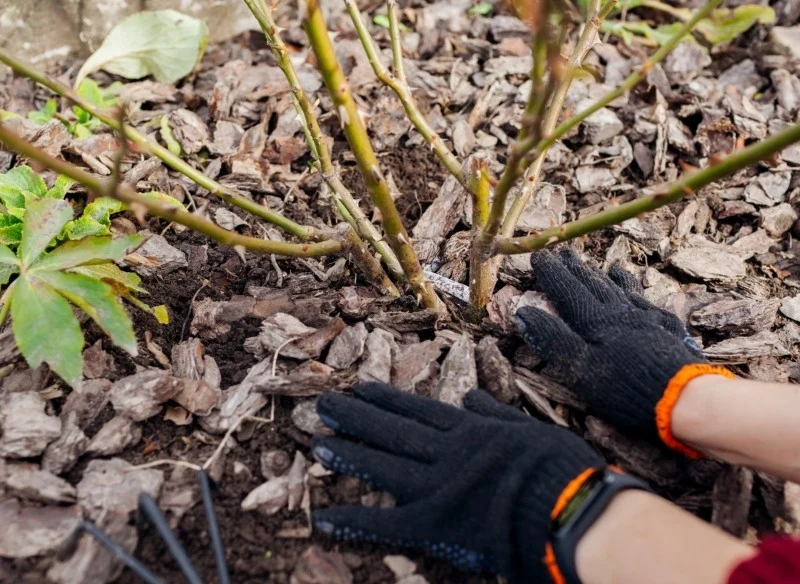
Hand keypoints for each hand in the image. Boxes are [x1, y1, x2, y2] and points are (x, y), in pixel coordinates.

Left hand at [311, 383, 602, 582]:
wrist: (569, 508)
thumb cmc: (561, 469)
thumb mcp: (530, 429)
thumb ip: (497, 415)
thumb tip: (473, 398)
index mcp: (470, 431)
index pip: (419, 411)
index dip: (387, 400)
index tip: (361, 387)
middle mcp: (446, 452)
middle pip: (393, 431)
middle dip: (357, 416)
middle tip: (325, 404)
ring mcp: (437, 485)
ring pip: (383, 465)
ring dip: (350, 453)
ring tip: (319, 441)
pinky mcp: (434, 522)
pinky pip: (386, 522)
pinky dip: (353, 520)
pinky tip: (323, 517)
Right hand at [516, 249, 732, 457]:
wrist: (685, 398)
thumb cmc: (626, 388)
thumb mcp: (580, 369)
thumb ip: (553, 339)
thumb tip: (524, 312)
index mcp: (596, 322)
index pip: (568, 291)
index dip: (552, 274)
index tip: (538, 256)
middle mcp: (621, 313)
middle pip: (594, 284)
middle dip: (576, 268)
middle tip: (564, 252)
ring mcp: (647, 319)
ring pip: (621, 290)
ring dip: (605, 277)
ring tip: (599, 265)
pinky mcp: (668, 329)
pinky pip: (646, 301)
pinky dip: (634, 290)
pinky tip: (635, 290)